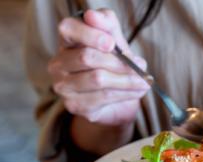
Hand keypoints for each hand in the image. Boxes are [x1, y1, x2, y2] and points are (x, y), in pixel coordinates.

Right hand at [48, 9, 149, 125]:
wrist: (116, 99)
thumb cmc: (113, 65)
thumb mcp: (115, 42)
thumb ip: (107, 25)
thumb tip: (93, 15)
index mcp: (67, 41)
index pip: (68, 29)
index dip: (90, 34)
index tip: (112, 44)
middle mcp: (58, 63)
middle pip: (87, 57)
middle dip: (119, 62)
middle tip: (141, 65)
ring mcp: (63, 86)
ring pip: (98, 79)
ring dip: (127, 80)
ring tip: (144, 80)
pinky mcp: (74, 105)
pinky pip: (103, 97)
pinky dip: (126, 93)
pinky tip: (137, 91)